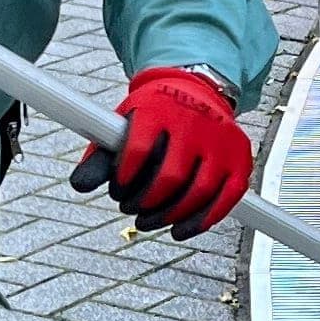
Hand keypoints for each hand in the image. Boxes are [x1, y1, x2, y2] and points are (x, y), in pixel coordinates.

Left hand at [71, 68, 251, 240]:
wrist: (196, 91)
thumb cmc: (154, 115)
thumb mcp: (122, 124)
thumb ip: (100, 156)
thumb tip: (80, 185)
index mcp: (159, 109)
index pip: (139, 149)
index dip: (124, 178)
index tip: (117, 189)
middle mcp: (194, 121)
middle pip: (171, 176)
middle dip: (146, 202)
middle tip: (131, 208)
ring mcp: (221, 141)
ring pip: (199, 192)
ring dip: (170, 216)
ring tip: (150, 220)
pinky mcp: (240, 158)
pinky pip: (227, 199)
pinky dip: (202, 221)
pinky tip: (180, 230)